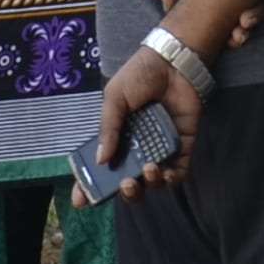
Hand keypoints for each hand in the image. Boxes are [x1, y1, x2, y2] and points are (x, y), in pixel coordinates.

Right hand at [93, 43, 198, 199]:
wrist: (173, 62)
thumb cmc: (140, 75)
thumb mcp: (114, 98)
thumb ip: (108, 128)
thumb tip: (100, 159)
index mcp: (116, 138)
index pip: (100, 168)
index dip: (88, 186)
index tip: (80, 201)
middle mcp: (137, 148)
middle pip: (129, 182)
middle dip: (126, 191)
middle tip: (126, 184)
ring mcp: (160, 149)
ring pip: (153, 181)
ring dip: (150, 182)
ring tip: (149, 169)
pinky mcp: (183, 147)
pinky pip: (179, 172)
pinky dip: (173, 178)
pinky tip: (167, 173)